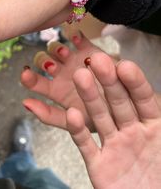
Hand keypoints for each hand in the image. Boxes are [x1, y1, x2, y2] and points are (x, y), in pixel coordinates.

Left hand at [21, 33, 101, 130]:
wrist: (127, 107)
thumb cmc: (98, 116)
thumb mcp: (75, 122)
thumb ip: (49, 115)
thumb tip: (25, 103)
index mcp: (55, 90)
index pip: (35, 81)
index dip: (29, 77)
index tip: (26, 73)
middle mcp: (61, 73)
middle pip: (42, 60)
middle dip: (43, 61)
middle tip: (53, 67)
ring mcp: (74, 60)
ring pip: (55, 47)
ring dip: (57, 49)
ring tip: (66, 55)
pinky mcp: (88, 49)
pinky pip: (76, 36)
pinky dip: (74, 35)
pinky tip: (75, 39)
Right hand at [24, 51, 160, 188]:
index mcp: (154, 126)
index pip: (144, 99)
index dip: (135, 82)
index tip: (124, 66)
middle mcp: (131, 131)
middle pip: (119, 102)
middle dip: (108, 81)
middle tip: (98, 61)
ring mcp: (114, 146)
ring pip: (100, 117)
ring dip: (90, 97)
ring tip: (80, 76)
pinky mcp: (98, 164)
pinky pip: (86, 144)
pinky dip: (78, 130)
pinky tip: (72, 114)